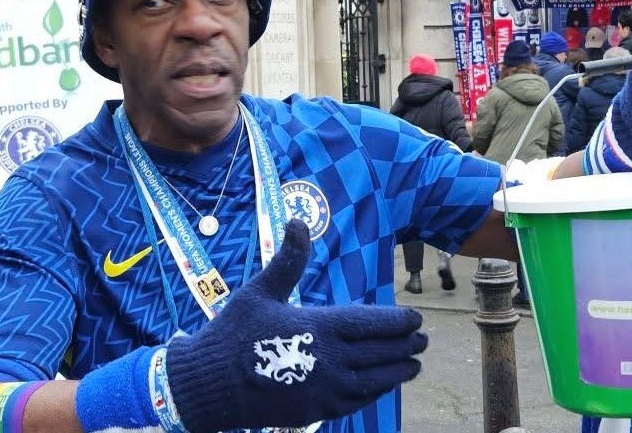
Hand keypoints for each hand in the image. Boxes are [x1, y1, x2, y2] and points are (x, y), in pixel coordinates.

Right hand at [166, 220, 426, 432]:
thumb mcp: (260, 292)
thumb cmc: (233, 333)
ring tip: (414, 364)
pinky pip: (356, 402)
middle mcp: (328, 360)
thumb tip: (297, 221)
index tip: (416, 318)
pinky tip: (383, 385)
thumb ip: (288, 260)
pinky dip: (375, 392)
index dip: (399, 322)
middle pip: (380, 352)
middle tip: (424, 339)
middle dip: (406, 345)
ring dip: (398, 371)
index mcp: (318, 327)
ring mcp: (324, 390)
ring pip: (375, 381)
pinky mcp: (315, 411)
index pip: (372, 323)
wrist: (208, 386)